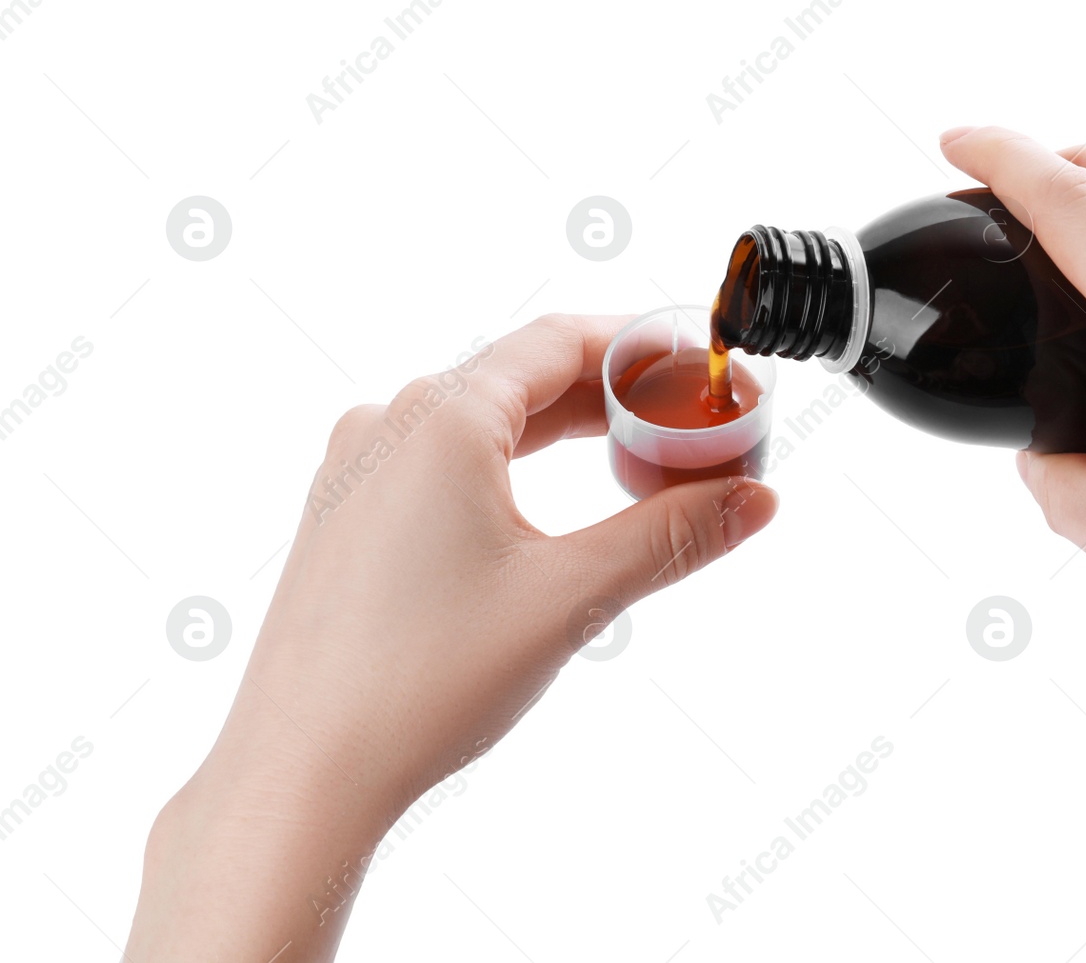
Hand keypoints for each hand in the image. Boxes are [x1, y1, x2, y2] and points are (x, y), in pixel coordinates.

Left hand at [127, 313, 777, 960]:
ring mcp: (358, 470)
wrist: (300, 776)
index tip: (709, 370)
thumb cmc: (418, 683)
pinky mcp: (347, 517)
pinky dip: (515, 467)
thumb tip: (754, 499)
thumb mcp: (569, 598)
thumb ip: (671, 535)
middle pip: (529, 376)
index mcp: (440, 418)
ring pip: (487, 421)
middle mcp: (390, 424)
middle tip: (696, 429)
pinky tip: (553, 507)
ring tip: (643, 467)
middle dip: (620, 398)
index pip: (565, 341)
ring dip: (570, 434)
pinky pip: (445, 461)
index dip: (649, 348)